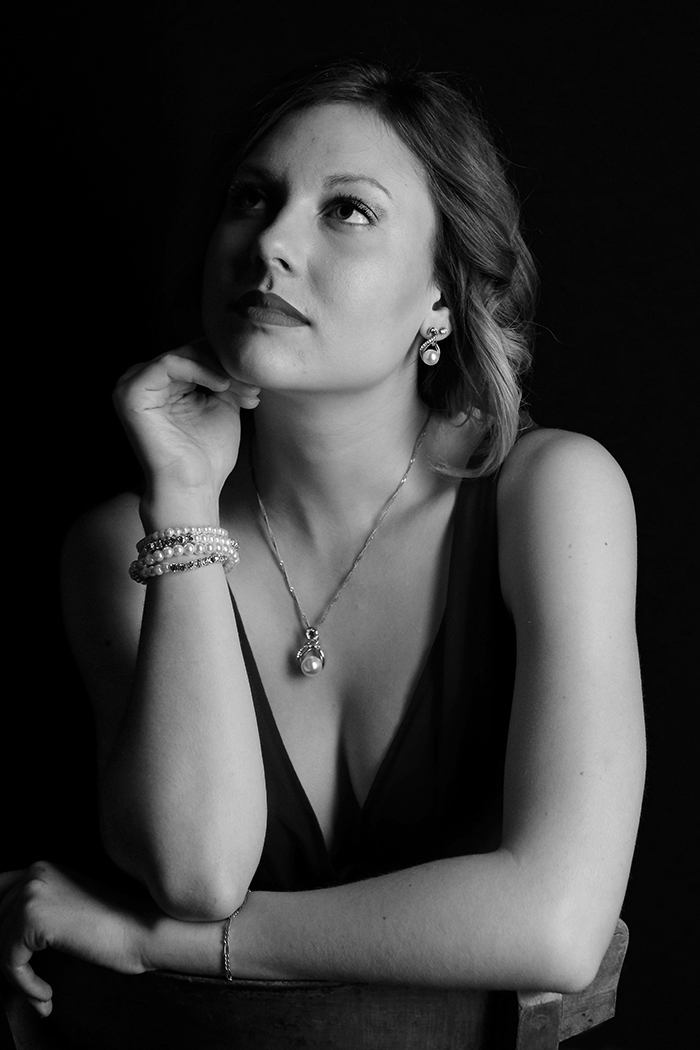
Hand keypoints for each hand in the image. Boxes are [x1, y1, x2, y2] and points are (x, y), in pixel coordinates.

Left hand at [0, 861, 150, 1016]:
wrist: (143, 930)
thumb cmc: (115, 927)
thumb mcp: (69, 908)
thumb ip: (37, 910)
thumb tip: (3, 935)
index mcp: (42, 868)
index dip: (1, 931)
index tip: (14, 960)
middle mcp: (34, 873)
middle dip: (8, 957)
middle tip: (30, 983)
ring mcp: (32, 893)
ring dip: (18, 977)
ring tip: (42, 994)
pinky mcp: (33, 918)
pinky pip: (8, 962)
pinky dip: (24, 985)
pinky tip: (46, 994)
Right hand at [113, 340, 259, 501]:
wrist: (194, 487)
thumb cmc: (207, 455)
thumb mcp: (222, 404)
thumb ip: (223, 376)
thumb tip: (238, 354)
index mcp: (162, 382)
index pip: (195, 353)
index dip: (226, 364)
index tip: (255, 386)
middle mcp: (143, 380)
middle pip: (190, 351)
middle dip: (226, 368)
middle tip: (252, 388)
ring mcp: (132, 384)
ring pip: (183, 355)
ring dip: (218, 370)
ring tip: (242, 392)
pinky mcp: (131, 392)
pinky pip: (169, 364)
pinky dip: (200, 370)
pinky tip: (221, 386)